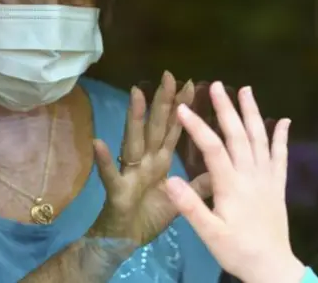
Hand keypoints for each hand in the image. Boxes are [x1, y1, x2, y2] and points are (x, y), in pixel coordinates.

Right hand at [88, 71, 211, 246]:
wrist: (124, 244)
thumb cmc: (149, 219)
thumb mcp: (181, 202)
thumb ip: (199, 185)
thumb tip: (220, 166)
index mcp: (160, 162)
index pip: (174, 130)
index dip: (183, 109)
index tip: (194, 85)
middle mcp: (145, 162)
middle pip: (155, 128)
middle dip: (162, 102)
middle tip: (169, 75)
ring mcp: (130, 174)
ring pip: (133, 142)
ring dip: (134, 119)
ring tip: (135, 95)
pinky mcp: (117, 192)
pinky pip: (110, 175)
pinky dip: (104, 161)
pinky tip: (98, 143)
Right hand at [164, 82, 304, 282]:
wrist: (272, 266)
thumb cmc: (236, 249)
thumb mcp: (209, 233)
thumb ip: (190, 206)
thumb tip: (169, 179)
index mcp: (231, 185)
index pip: (213, 149)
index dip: (197, 127)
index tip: (183, 108)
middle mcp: (251, 175)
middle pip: (238, 135)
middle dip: (226, 109)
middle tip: (216, 85)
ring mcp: (267, 178)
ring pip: (260, 139)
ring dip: (253, 113)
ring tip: (246, 90)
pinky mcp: (278, 185)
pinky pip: (281, 156)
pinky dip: (282, 137)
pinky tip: (283, 121)